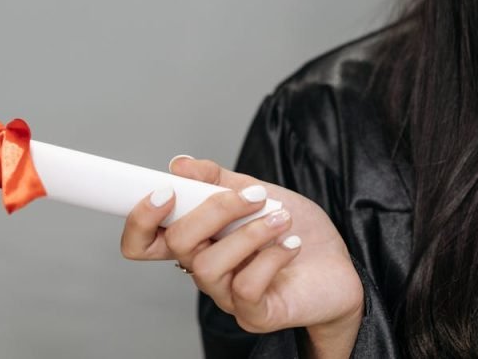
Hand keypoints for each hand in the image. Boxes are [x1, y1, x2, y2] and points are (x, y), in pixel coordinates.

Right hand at [120, 157, 363, 355]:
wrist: (337, 265)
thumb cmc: (294, 230)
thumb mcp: (256, 191)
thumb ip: (216, 179)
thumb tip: (180, 164)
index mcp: (196, 240)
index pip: (142, 241)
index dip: (139, 218)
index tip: (165, 191)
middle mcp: (204, 269)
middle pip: (176, 244)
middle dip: (213, 210)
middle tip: (253, 195)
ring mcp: (226, 295)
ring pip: (209, 266)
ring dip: (250, 233)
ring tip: (281, 218)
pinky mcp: (254, 314)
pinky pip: (245, 287)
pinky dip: (271, 257)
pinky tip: (291, 245)